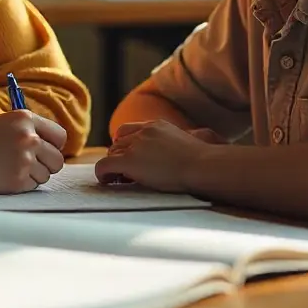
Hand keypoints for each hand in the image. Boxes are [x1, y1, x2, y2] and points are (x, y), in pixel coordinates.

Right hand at [0, 110, 66, 193]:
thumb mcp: (3, 123)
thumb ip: (29, 130)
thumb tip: (54, 145)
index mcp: (25, 118)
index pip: (60, 136)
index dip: (54, 145)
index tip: (45, 150)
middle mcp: (29, 138)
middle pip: (57, 159)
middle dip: (47, 164)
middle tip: (30, 165)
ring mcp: (24, 160)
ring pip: (46, 175)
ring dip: (33, 175)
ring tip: (10, 168)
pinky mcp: (17, 181)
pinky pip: (33, 186)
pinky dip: (22, 184)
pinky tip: (3, 176)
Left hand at [95, 119, 211, 192]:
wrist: (202, 165)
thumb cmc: (204, 160)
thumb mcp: (191, 142)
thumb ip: (183, 140)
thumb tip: (203, 138)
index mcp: (157, 125)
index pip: (130, 130)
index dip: (125, 144)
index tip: (128, 158)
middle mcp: (144, 131)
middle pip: (118, 141)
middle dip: (118, 156)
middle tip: (123, 173)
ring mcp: (136, 145)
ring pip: (112, 153)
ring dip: (113, 166)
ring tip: (118, 180)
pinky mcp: (129, 160)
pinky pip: (105, 165)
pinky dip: (103, 174)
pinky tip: (107, 182)